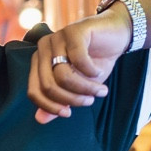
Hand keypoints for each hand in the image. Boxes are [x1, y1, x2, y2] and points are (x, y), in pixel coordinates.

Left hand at [28, 2, 132, 122]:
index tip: (68, 113)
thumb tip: (40, 120)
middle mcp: (43, 49)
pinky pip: (78, 59)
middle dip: (72, 99)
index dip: (49, 107)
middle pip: (48, 86)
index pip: (34, 92)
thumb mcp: (77, 87)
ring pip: (63, 76)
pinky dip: (91, 71)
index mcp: (39, 63)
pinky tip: (99, 72)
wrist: (116, 35)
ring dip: (85, 88)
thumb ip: (59, 102)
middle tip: (90, 101)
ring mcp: (57, 38)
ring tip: (100, 91)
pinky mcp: (73, 31)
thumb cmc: (94, 62)